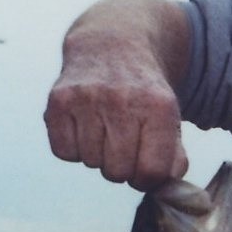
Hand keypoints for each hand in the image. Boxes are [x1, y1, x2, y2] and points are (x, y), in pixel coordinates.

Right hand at [44, 0, 189, 190]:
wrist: (113, 47)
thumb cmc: (145, 95)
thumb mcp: (170, 120)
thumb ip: (174, 157)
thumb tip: (164, 184)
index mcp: (158, 107)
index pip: (151, 171)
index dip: (147, 179)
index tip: (145, 168)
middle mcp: (122, 100)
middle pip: (119, 172)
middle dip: (123, 168)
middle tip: (125, 146)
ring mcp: (87, 98)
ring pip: (91, 163)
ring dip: (98, 156)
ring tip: (105, 130)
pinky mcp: (58, 100)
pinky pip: (64, 152)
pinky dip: (74, 148)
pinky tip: (85, 127)